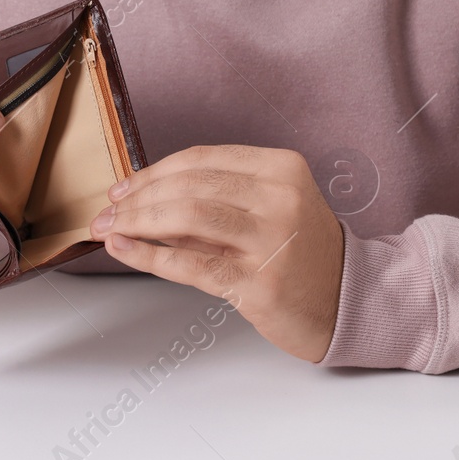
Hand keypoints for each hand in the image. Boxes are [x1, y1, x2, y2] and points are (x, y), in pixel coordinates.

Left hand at [89, 145, 344, 361]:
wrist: (351, 300)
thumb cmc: (303, 252)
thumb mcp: (270, 208)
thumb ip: (214, 200)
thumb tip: (141, 198)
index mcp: (281, 167)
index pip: (201, 160)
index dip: (153, 172)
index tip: (124, 187)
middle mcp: (279, 198)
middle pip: (189, 186)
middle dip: (137, 198)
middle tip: (107, 211)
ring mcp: (272, 240)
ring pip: (187, 218)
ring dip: (137, 222)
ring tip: (109, 229)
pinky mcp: (260, 282)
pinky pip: (191, 264)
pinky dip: (149, 255)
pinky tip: (125, 249)